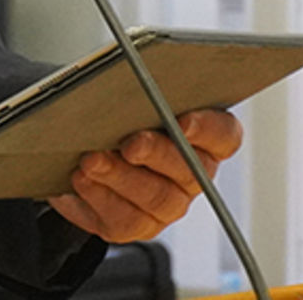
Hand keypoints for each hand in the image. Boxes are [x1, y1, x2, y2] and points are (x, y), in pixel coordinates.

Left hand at [47, 109, 242, 241]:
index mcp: (202, 139)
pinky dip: (100, 196)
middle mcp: (191, 174)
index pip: (224, 135)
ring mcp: (167, 204)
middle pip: (190, 170)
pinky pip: (125, 219)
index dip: (208, 129)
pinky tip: (81, 178)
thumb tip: (128, 78)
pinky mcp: (136, 224)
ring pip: (156, 197)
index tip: (183, 120)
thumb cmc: (114, 119)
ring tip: (92, 159)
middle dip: (157, 153)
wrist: (78, 155)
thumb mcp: (129, 98)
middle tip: (131, 143)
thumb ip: (139, 91)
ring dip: (121, 176)